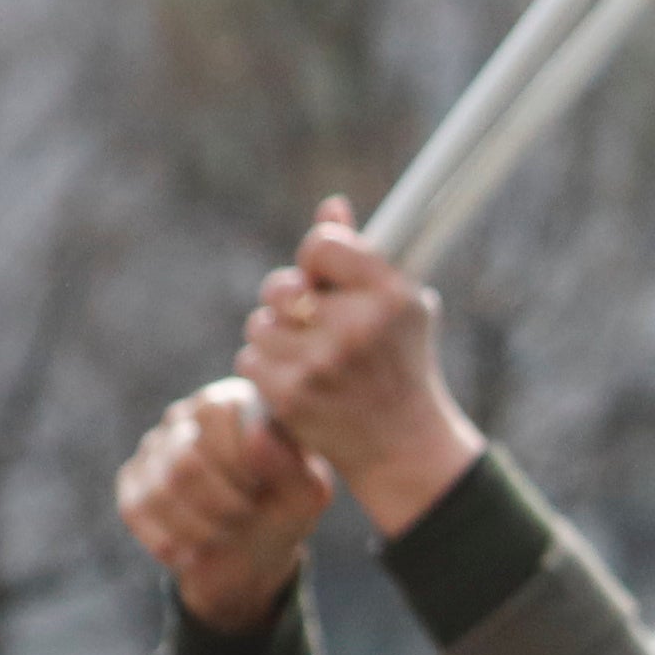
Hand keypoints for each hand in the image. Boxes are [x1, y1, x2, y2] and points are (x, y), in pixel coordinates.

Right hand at [117, 379, 332, 632]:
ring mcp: (153, 448)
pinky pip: (139, 512)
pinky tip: (198, 547)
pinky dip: (175, 541)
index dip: (240, 461)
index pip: (216, 413)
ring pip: (162, 491)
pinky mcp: (132, 483)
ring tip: (228, 532)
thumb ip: (290, 464)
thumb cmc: (285, 510)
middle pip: (186, 461)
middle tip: (247, 515)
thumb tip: (256, 437)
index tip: (264, 487)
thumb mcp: (306, 494)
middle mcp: (185, 417)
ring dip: (203, 527)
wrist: (254, 555)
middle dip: (224, 503)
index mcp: (231, 403)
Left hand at [238, 200, 486, 532]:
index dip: (317, 261)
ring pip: (260, 325)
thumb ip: (360, 258)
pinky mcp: (291, 394)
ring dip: (276, 340)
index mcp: (390, 295)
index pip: (321, 246)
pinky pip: (250, 359)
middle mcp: (357, 326)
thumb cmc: (400, 367)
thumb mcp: (397, 309)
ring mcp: (322, 362)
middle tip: (312, 324)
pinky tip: (299, 385)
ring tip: (310, 361)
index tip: (327, 281)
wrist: (404, 447)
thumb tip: (330, 206)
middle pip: (281, 286)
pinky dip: (268, 371)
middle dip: (288, 303)